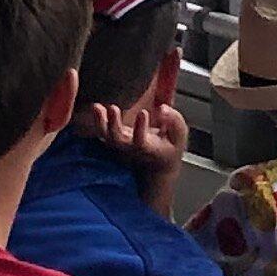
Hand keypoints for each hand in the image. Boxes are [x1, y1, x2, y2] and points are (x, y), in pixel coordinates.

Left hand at [83, 94, 190, 210]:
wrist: (156, 168)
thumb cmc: (169, 149)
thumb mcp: (180, 136)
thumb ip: (174, 121)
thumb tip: (162, 108)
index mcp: (149, 148)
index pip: (142, 141)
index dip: (141, 128)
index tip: (144, 112)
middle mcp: (132, 149)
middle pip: (118, 140)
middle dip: (114, 125)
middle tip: (113, 108)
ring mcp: (121, 146)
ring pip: (107, 137)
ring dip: (101, 122)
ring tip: (97, 107)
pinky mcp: (115, 141)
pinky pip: (103, 133)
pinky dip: (98, 121)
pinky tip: (96, 107)